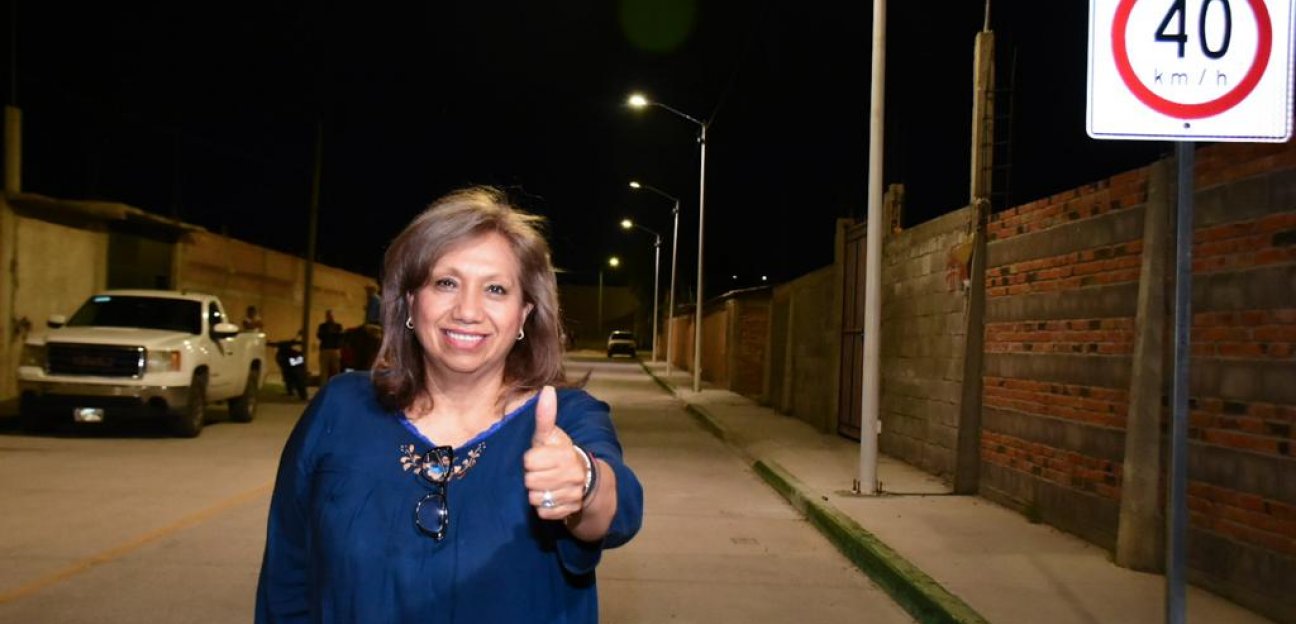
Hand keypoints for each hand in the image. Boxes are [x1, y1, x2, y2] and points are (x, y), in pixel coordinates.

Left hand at [523, 386, 585, 519]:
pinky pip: (543, 512)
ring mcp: (571, 493)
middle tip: (542, 472)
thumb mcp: (552, 435)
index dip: (531, 460)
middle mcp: (571, 474)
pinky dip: (544, 506)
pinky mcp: (568, 510)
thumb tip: (548, 389)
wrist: (587, 480)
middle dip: (532, 477)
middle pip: (530, 480)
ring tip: (546, 484)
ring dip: (536, 492)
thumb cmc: (561, 453)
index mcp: (564, 454)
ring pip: (535, 497)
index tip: (540, 458)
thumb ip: (546, 415)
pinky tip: (551, 497)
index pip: (529, 461)